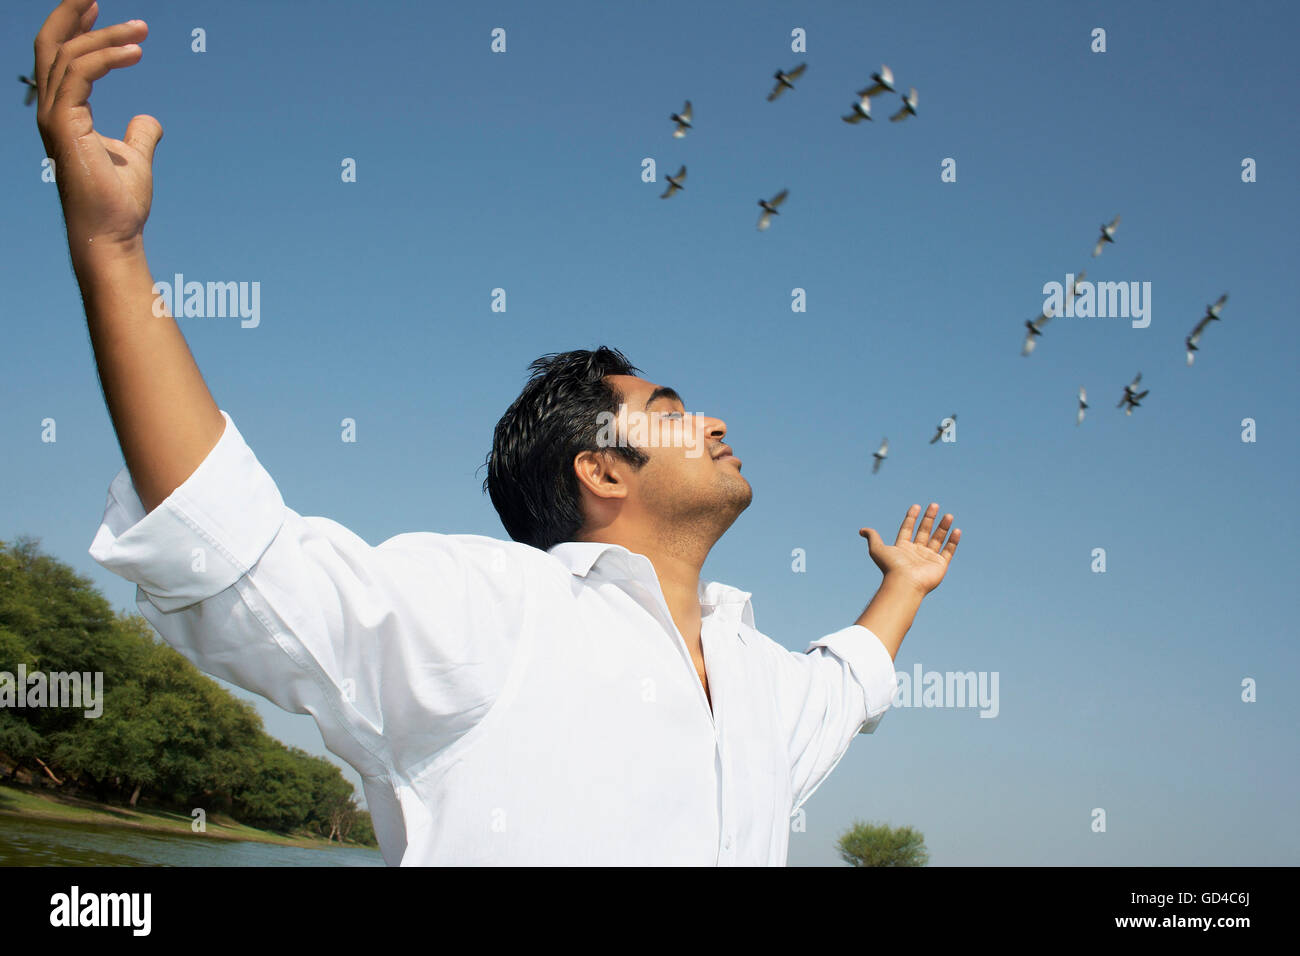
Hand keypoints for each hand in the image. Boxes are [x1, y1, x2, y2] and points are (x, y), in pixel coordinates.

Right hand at [34, 1, 160, 257]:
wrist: (113, 235)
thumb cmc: (119, 205)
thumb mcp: (135, 159)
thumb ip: (140, 135)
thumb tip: (148, 119)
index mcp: (64, 115)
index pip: (61, 60)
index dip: (77, 30)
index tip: (101, 9)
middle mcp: (53, 112)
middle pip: (52, 47)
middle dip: (71, 14)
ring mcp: (55, 118)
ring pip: (69, 55)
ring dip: (104, 36)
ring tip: (141, 29)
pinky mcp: (65, 125)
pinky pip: (80, 74)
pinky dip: (107, 57)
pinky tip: (135, 52)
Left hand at [859, 503, 960, 595]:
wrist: (905, 583)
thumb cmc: (891, 567)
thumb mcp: (877, 549)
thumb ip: (873, 537)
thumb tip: (862, 530)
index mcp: (903, 548)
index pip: (908, 529)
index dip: (911, 517)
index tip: (916, 506)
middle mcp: (916, 553)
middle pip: (924, 531)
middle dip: (929, 518)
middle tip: (934, 505)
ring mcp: (929, 559)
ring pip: (938, 539)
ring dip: (943, 527)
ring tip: (948, 515)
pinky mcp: (940, 565)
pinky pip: (948, 551)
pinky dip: (953, 541)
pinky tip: (956, 530)